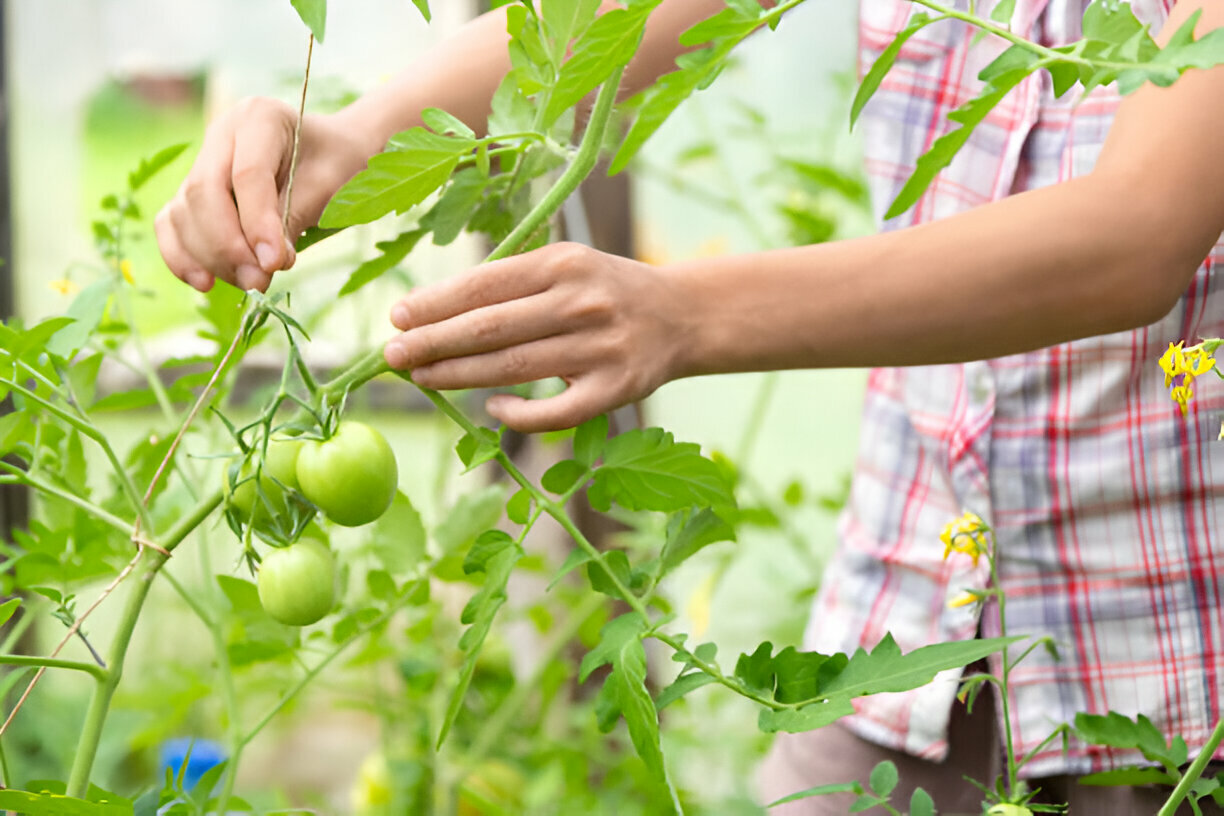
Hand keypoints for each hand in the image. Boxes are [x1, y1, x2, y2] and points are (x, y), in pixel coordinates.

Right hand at [156, 98, 374, 292]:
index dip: (257, 224)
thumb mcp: (328, 188)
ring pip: (184, 212)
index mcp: (259, 117)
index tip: (274, 264)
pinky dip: (183, 256)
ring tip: (250, 283)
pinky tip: (205, 282)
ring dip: (211, 257)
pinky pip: (172, 225)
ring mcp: (201, 162)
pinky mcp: (191, 192)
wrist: (330, 156)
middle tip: (259, 281)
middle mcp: (222, 134)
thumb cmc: (335, 167)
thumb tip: (264, 265)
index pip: (247, 174)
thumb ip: (293, 219)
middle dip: (228, 246)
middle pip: (205, 193)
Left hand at [383, 242, 683, 432]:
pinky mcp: (615, 390)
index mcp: (564, 264)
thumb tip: (434, 310)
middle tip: (392, 354)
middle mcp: (582, 303)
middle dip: (433, 342)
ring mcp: (600, 350)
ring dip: (458, 375)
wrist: (681, 316)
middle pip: (490, 329)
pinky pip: (555, 412)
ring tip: (420, 377)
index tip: (398, 317)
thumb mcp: (567, 265)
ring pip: (513, 368)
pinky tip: (491, 406)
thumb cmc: (607, 289)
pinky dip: (517, 413)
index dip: (436, 304)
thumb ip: (512, 282)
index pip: (485, 285)